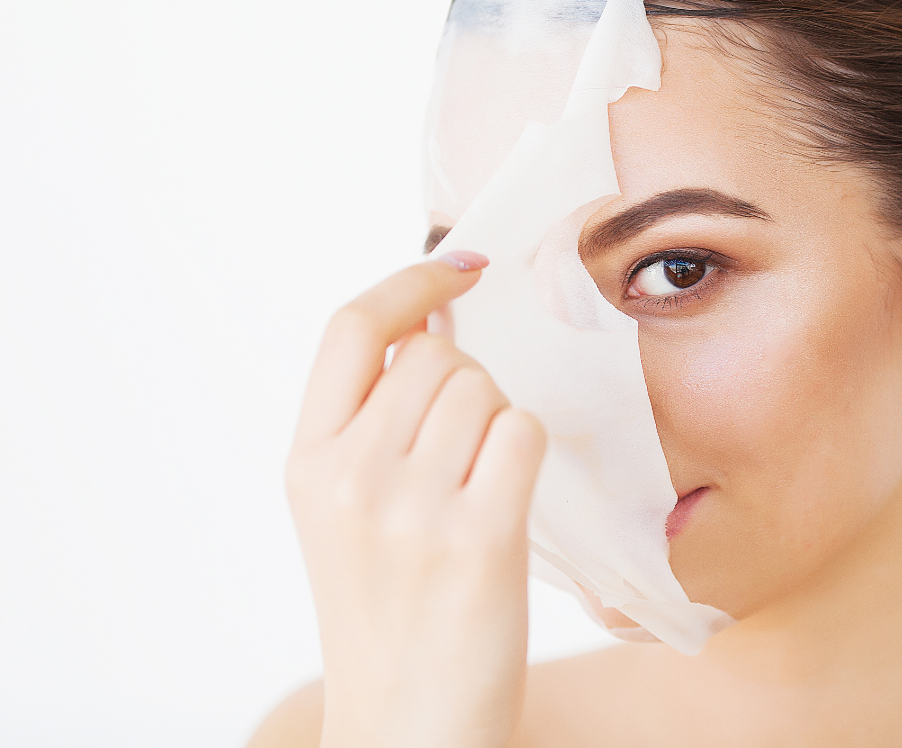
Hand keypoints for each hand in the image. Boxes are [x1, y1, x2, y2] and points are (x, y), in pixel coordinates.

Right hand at [286, 256, 546, 747]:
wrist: (406, 718)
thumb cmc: (382, 606)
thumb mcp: (343, 506)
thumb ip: (372, 415)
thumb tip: (432, 326)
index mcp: (307, 459)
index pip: (351, 327)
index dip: (409, 285)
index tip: (456, 269)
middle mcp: (350, 473)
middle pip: (435, 358)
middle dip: (464, 381)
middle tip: (463, 442)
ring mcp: (411, 506)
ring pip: (483, 390)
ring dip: (494, 420)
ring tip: (476, 481)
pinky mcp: (479, 537)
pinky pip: (520, 432)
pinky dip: (523, 450)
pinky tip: (505, 495)